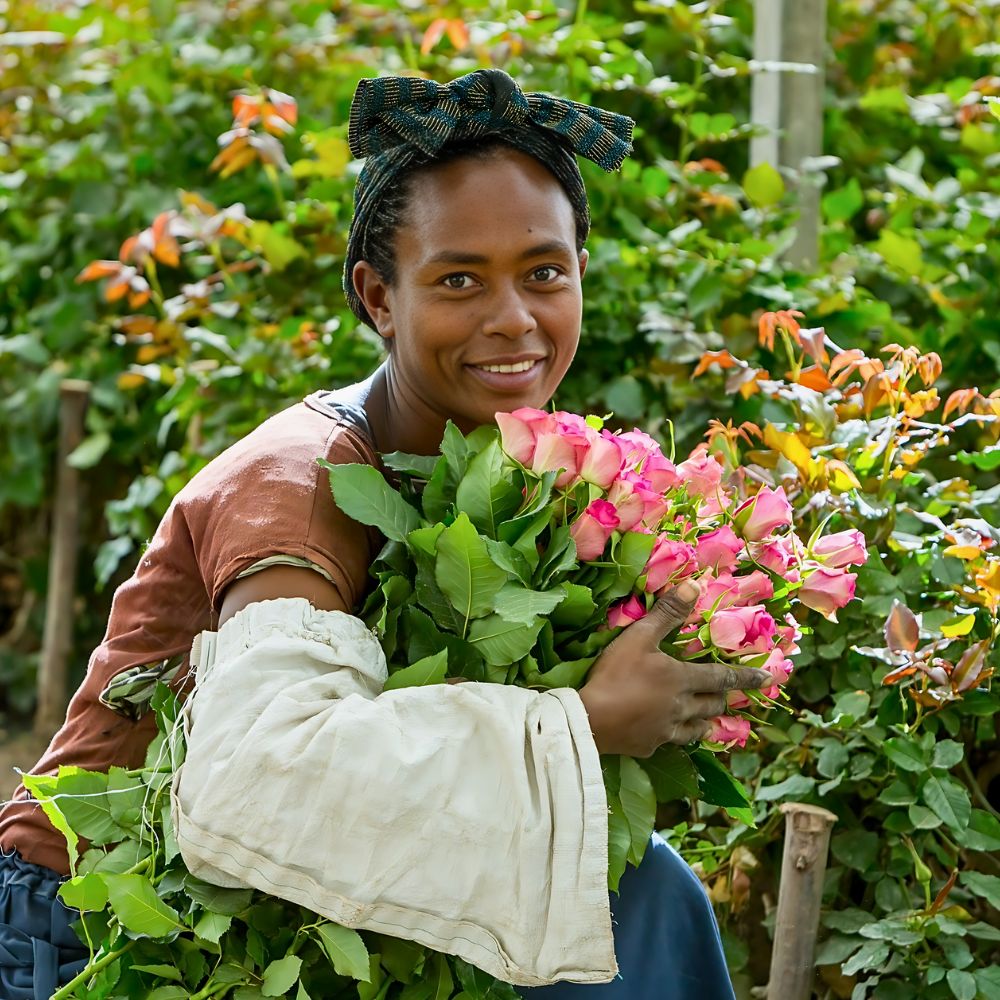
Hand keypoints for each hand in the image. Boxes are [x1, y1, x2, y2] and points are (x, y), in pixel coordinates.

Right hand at [578, 581, 770, 756]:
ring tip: (708, 721)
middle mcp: (682, 707)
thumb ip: (667, 614)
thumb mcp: (639, 637)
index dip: (746, 677)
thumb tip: (695, 586)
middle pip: (712, 704)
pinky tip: (667, 734)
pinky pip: (670, 741)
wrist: (590, 720)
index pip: (722, 677)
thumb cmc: (616, 674)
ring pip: (697, 727)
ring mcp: (666, 730)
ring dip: (705, 721)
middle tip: (728, 697)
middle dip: (722, 699)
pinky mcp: (649, 746)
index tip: (768, 679)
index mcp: (682, 679)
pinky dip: (675, 736)